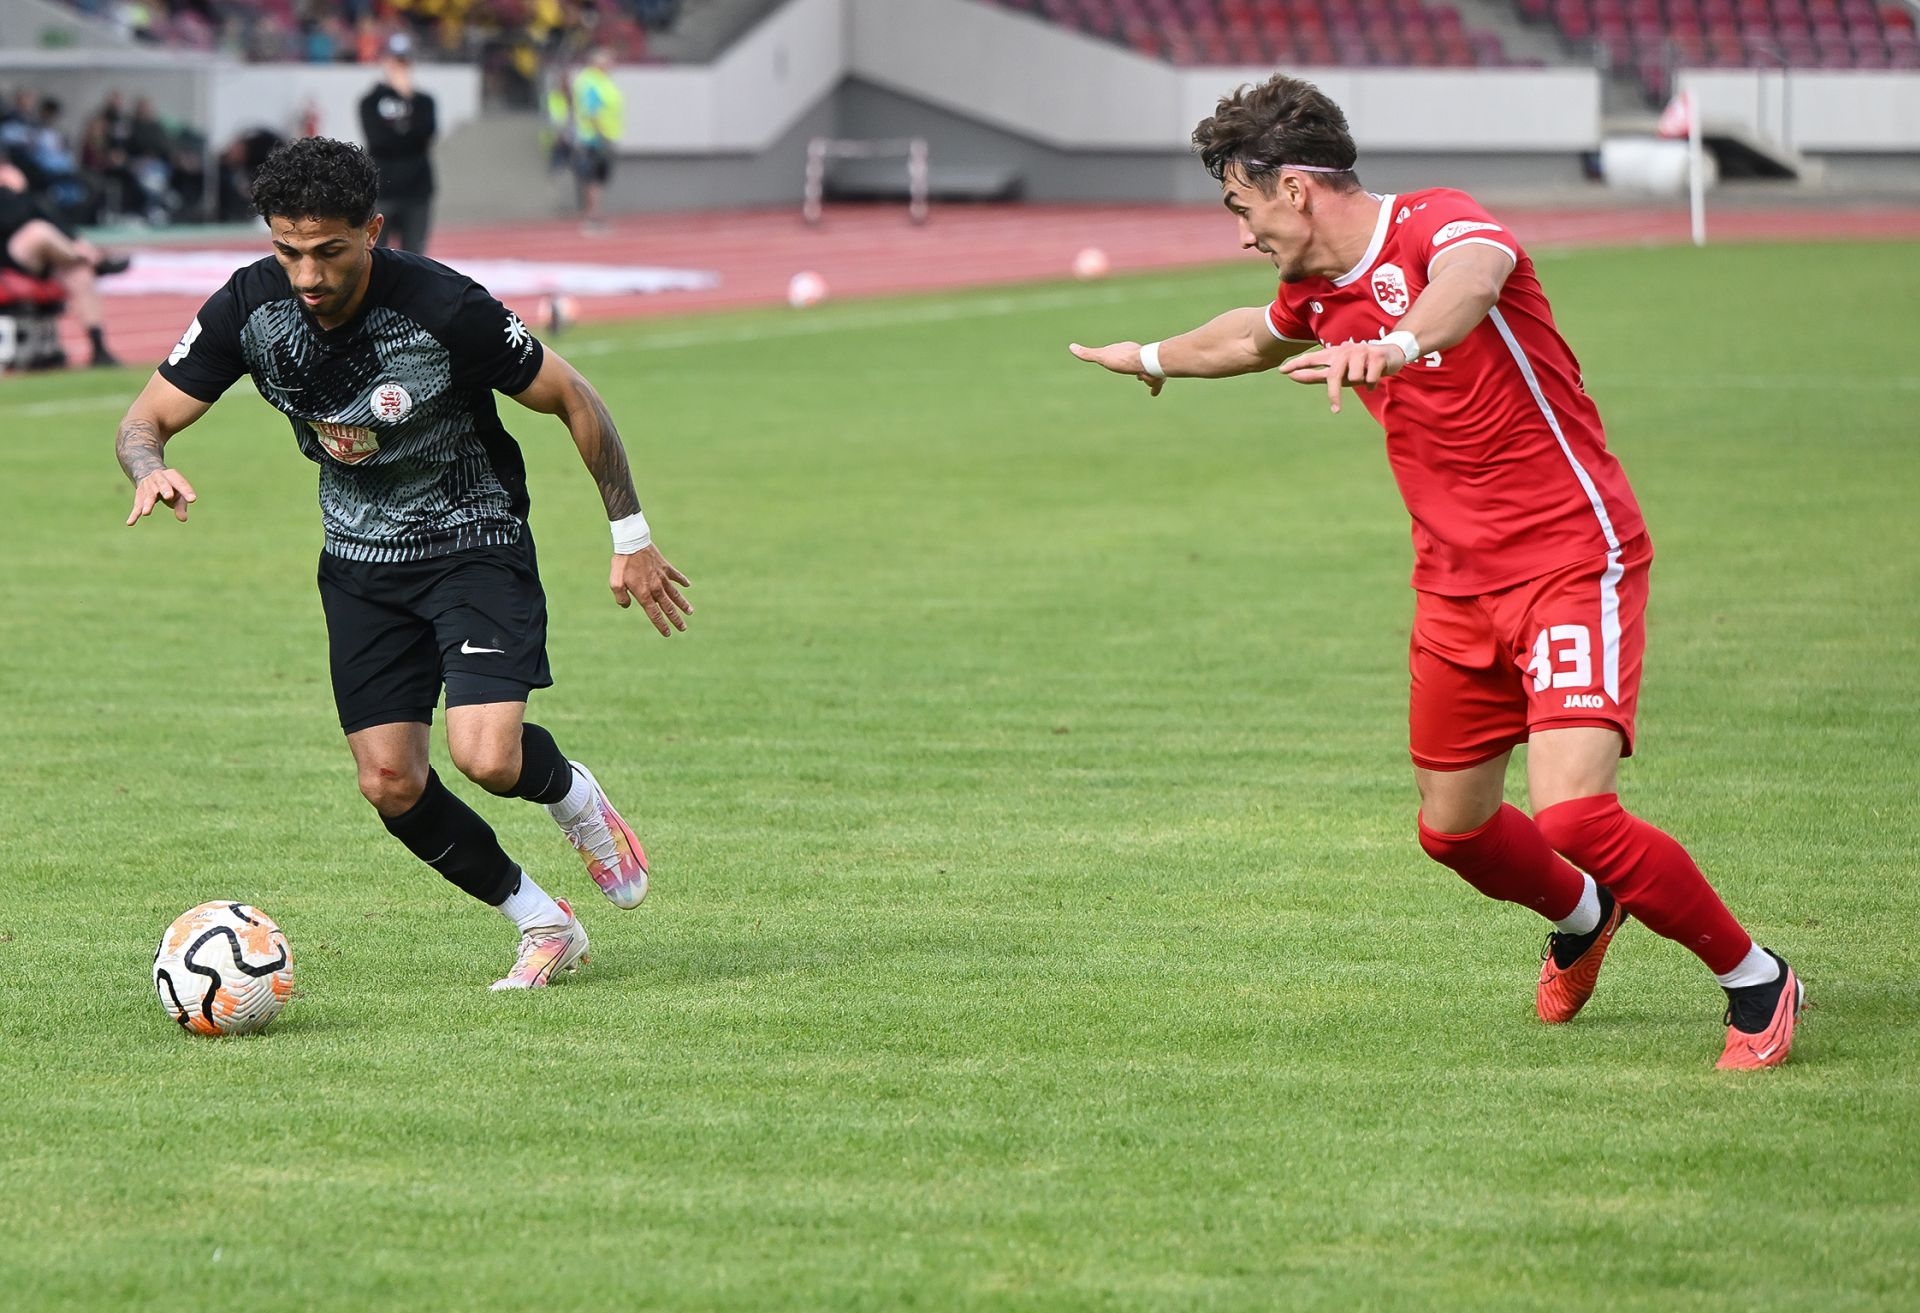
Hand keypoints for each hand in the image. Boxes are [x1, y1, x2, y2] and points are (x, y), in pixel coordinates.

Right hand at [126, 468, 196, 524]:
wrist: (147, 473)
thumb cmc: (170, 487)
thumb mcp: (178, 494)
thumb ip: (181, 506)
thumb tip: (183, 519)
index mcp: (172, 476)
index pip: (180, 483)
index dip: (186, 491)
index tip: (192, 499)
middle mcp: (158, 478)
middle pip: (162, 484)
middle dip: (165, 489)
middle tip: (169, 496)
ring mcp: (147, 486)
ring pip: (148, 495)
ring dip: (148, 504)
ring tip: (147, 513)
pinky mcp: (139, 496)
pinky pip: (137, 505)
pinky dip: (134, 514)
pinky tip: (130, 523)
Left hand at [610, 544, 692, 634]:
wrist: (632, 543)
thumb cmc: (622, 564)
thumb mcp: (615, 583)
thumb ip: (621, 598)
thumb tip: (626, 606)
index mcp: (644, 594)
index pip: (655, 614)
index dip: (661, 625)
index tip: (668, 633)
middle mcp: (656, 588)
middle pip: (668, 607)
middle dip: (676, 619)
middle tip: (683, 628)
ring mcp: (662, 577)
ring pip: (675, 594)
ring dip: (683, 604)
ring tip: (690, 612)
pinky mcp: (665, 567)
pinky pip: (676, 576)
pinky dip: (682, 581)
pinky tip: (688, 585)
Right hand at [1068, 341, 1163, 396]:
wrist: (1146, 363)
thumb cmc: (1123, 360)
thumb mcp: (1102, 357)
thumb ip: (1088, 354)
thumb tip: (1071, 347)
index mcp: (1123, 350)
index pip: (1117, 351)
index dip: (1114, 354)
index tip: (1112, 356)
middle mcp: (1137, 355)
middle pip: (1132, 360)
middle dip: (1130, 364)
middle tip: (1127, 368)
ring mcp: (1147, 365)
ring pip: (1144, 371)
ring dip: (1143, 375)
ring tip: (1140, 378)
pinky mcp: (1156, 375)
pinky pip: (1156, 382)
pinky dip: (1154, 387)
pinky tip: (1153, 393)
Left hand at [1278, 340, 1410, 413]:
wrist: (1391, 354)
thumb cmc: (1359, 366)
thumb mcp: (1339, 372)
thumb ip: (1317, 375)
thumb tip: (1293, 377)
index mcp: (1333, 354)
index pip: (1312, 359)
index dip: (1297, 364)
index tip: (1282, 371)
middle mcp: (1345, 350)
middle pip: (1334, 375)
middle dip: (1334, 393)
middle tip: (1336, 409)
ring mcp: (1361, 351)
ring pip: (1354, 377)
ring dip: (1361, 382)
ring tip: (1366, 376)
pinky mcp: (1376, 356)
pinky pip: (1369, 378)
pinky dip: (1372, 383)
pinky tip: (1375, 377)